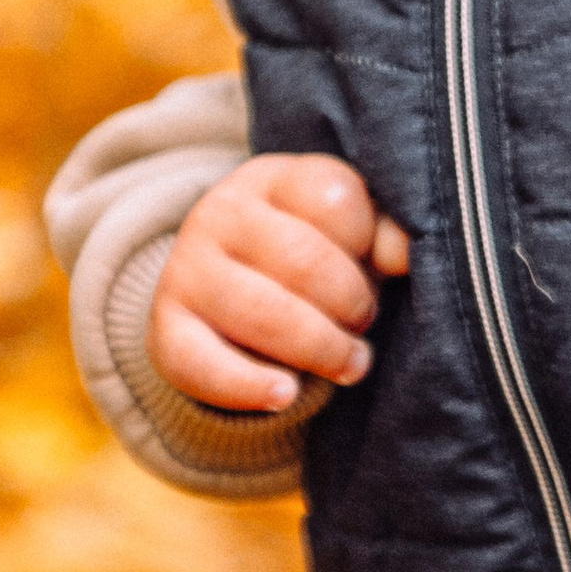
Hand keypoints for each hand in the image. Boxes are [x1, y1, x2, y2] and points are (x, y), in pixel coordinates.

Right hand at [149, 154, 410, 413]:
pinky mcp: (167, 330)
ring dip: (321, 348)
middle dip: (351, 303)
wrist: (222, 296)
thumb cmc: (312, 259)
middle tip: (364, 324)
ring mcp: (187, 270)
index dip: (368, 242)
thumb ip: (384, 235)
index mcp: (272, 178)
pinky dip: (250, 386)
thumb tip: (404, 255)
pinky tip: (286, 394)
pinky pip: (204, 363)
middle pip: (303, 260)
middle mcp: (221, 213)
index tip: (379, 267)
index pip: (334, 197)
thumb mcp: (348, 232)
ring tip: (350, 364)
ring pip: (264, 312)